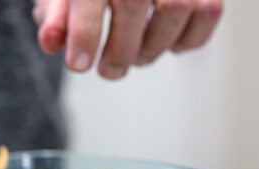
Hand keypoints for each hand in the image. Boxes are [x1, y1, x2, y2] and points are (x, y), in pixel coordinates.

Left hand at [33, 0, 223, 79]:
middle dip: (120, 50)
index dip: (84, 34)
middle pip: (133, 3)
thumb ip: (56, 15)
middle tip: (109, 71)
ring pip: (177, 8)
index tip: (78, 65)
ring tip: (136, 56)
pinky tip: (168, 44)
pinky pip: (208, 12)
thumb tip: (50, 43)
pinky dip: (189, 40)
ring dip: (154, 46)